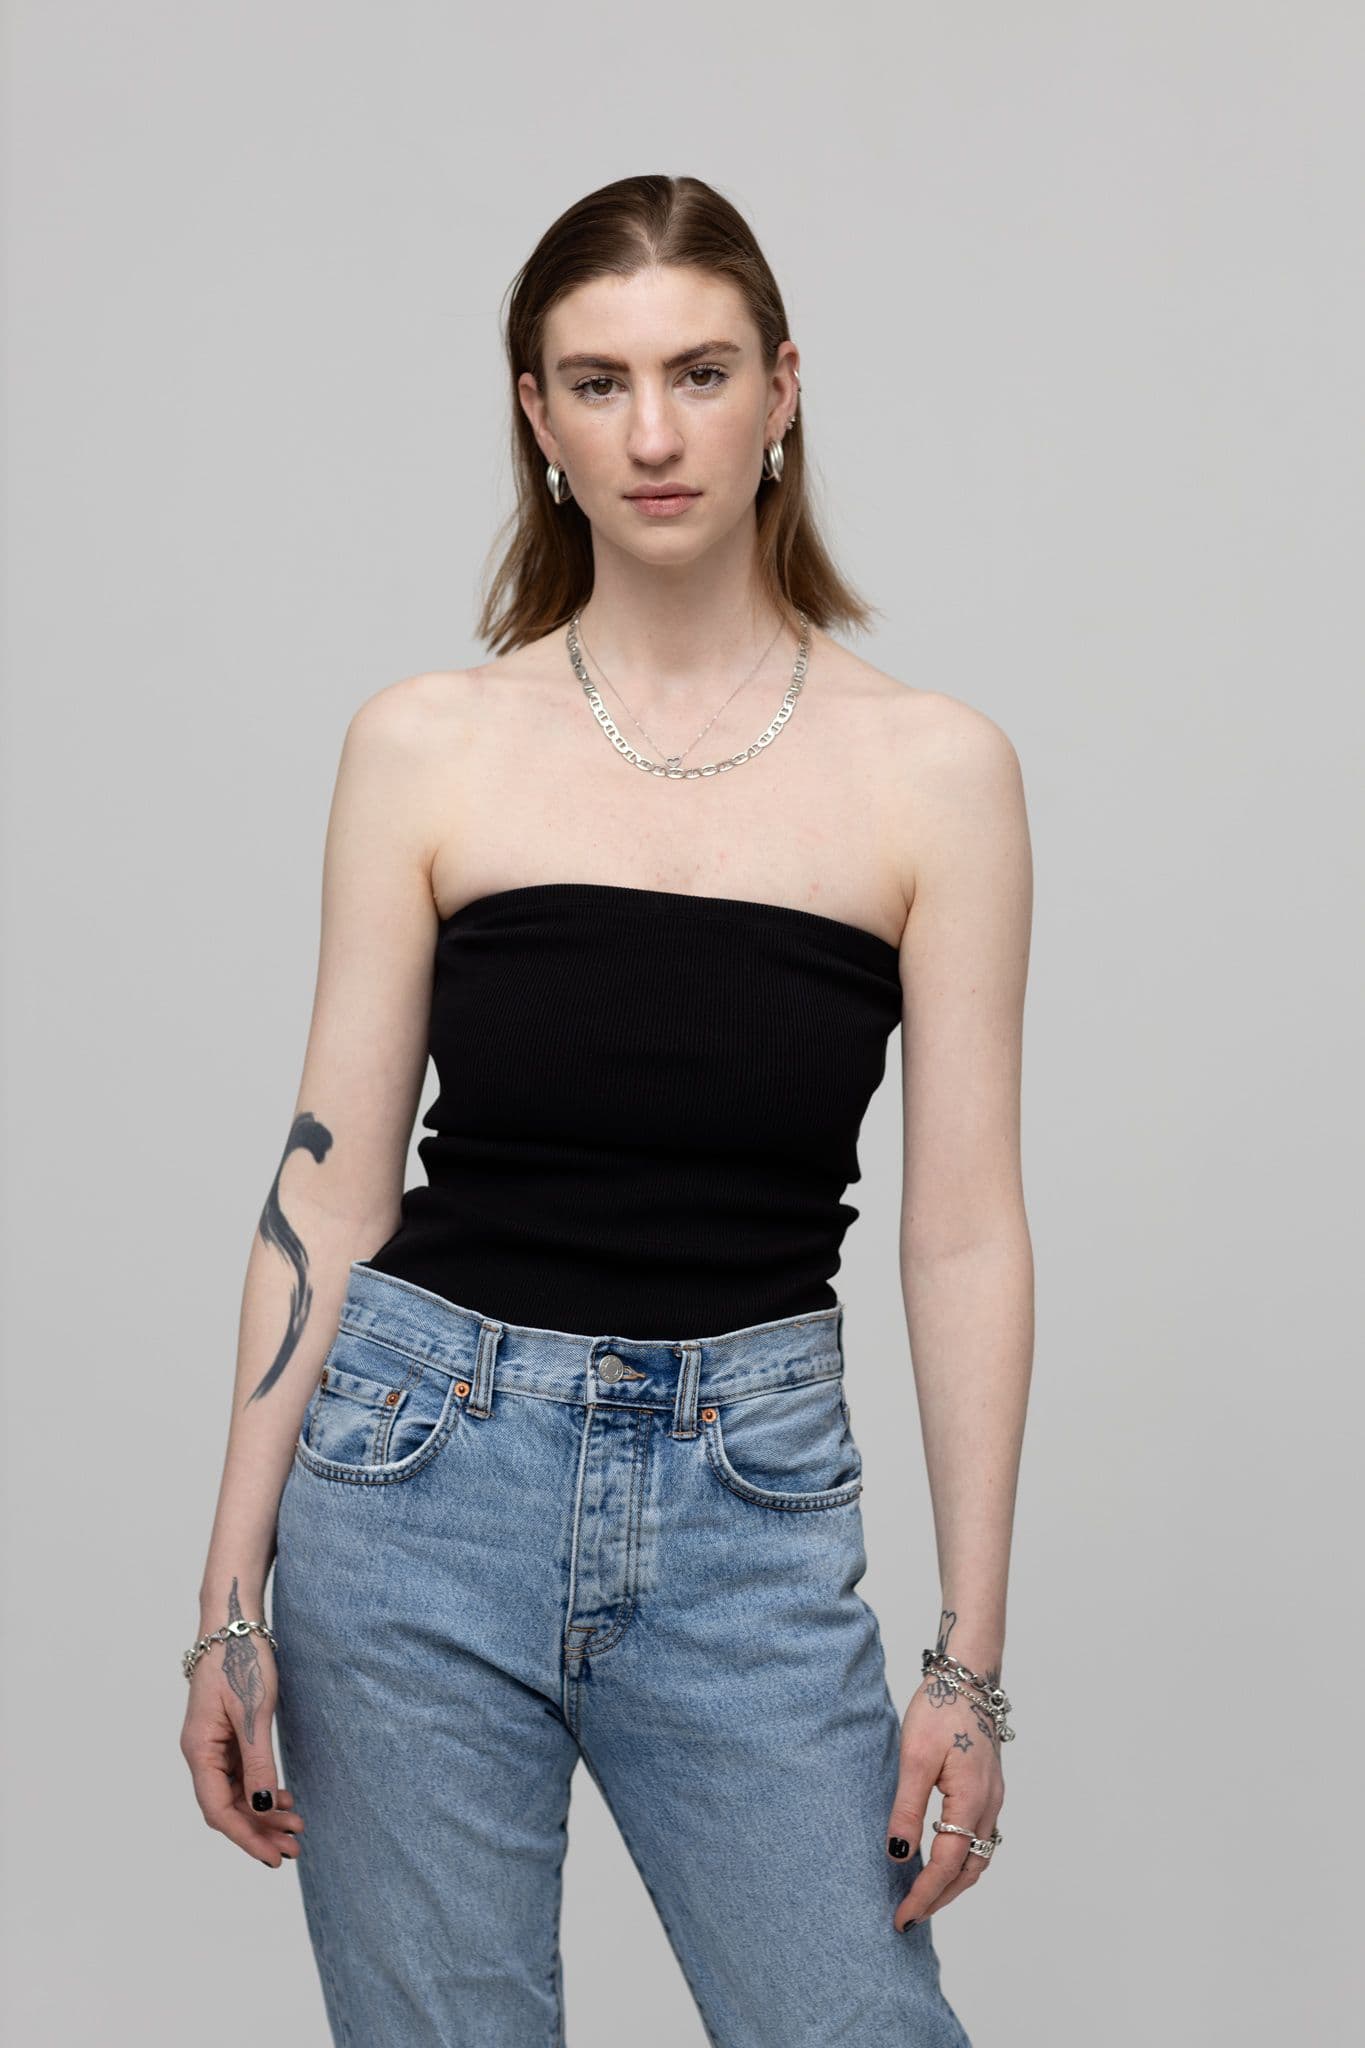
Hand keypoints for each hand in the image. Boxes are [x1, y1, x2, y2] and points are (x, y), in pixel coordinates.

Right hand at [180, 1630, 305, 1866]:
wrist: (236, 1622)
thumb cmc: (242, 1661)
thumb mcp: (255, 1714)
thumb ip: (258, 1763)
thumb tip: (261, 1807)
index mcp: (199, 1750)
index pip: (218, 1810)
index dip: (246, 1837)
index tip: (273, 1857)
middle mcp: (201, 1752)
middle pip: (228, 1806)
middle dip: (260, 1830)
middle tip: (295, 1849)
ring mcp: (213, 1744)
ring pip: (236, 1792)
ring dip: (263, 1812)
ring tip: (296, 1827)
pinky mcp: (227, 1734)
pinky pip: (241, 1774)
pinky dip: (262, 1789)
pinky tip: (283, 1797)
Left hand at [885, 1677, 1003, 1928]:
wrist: (968, 1675)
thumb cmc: (939, 1709)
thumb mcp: (915, 1758)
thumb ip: (908, 1808)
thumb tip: (899, 1856)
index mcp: (972, 1799)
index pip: (948, 1863)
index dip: (925, 1895)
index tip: (902, 1918)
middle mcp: (990, 1804)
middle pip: (970, 1869)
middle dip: (940, 1897)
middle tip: (909, 1917)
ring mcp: (993, 1797)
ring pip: (979, 1856)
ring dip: (953, 1882)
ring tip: (923, 1897)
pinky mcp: (988, 1788)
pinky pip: (980, 1837)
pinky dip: (962, 1859)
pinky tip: (941, 1858)